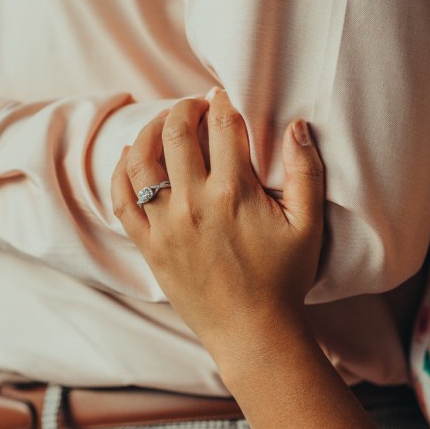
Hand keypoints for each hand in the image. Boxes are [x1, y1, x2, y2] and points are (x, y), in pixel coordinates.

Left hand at [111, 90, 326, 353]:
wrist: (253, 332)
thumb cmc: (284, 279)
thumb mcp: (308, 224)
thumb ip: (305, 171)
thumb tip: (297, 126)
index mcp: (235, 192)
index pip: (223, 126)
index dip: (222, 102)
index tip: (223, 95)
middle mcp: (195, 203)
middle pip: (177, 133)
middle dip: (184, 108)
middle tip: (194, 104)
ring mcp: (166, 225)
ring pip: (141, 159)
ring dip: (151, 131)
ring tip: (165, 123)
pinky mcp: (149, 245)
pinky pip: (121, 199)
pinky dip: (121, 171)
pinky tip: (131, 156)